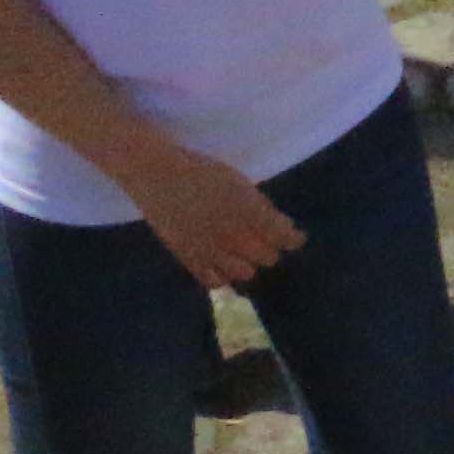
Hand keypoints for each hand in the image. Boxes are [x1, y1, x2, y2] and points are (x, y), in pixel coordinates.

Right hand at [124, 149, 304, 288]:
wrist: (158, 176)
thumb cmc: (201, 171)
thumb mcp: (239, 182)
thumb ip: (260, 206)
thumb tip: (280, 225)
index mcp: (250, 212)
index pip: (284, 237)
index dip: (293, 238)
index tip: (295, 237)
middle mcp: (234, 236)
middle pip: (267, 258)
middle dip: (271, 250)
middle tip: (266, 242)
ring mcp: (211, 251)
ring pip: (245, 273)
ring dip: (248, 264)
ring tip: (243, 253)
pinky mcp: (189, 260)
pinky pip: (215, 281)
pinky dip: (223, 276)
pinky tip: (222, 265)